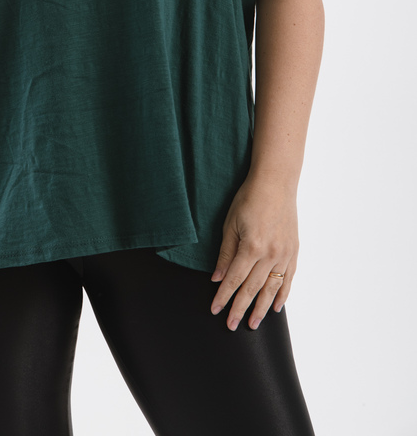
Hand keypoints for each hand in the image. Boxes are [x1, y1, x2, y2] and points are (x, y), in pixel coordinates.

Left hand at [209, 173, 298, 330]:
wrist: (276, 183)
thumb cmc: (249, 199)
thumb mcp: (230, 223)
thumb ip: (225, 253)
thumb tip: (217, 278)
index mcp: (252, 247)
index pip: (234, 280)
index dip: (223, 297)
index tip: (215, 310)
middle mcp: (270, 255)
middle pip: (252, 289)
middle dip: (240, 309)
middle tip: (231, 326)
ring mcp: (284, 255)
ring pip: (271, 289)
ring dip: (261, 308)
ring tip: (253, 324)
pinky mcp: (294, 252)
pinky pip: (288, 279)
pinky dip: (282, 295)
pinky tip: (275, 307)